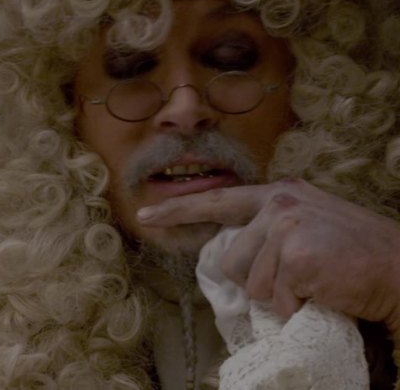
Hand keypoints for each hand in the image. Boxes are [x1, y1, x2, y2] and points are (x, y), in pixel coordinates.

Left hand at [136, 178, 399, 341]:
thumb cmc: (356, 255)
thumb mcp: (310, 225)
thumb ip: (271, 230)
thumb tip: (233, 255)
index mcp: (279, 194)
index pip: (218, 200)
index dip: (179, 210)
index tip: (147, 215)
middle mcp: (277, 203)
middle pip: (231, 260)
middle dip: (259, 282)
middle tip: (301, 279)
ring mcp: (285, 226)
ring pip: (249, 283)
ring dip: (279, 297)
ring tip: (313, 283)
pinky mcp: (294, 255)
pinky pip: (275, 298)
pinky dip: (296, 308)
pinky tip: (321, 292)